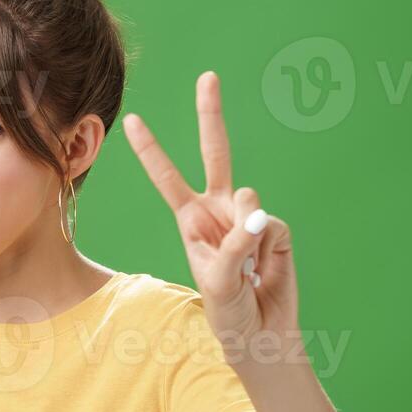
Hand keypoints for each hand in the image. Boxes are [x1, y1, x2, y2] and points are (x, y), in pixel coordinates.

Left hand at [123, 71, 299, 364]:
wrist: (262, 335)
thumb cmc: (228, 311)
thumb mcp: (218, 280)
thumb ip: (235, 241)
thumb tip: (259, 210)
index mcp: (192, 220)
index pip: (168, 178)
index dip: (152, 150)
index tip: (134, 120)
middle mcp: (219, 210)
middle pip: (216, 153)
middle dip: (211, 115)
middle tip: (208, 77)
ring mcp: (249, 217)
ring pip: (248, 201)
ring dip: (245, 236)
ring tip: (245, 271)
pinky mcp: (276, 229)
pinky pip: (273, 226)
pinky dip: (267, 250)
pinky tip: (264, 271)